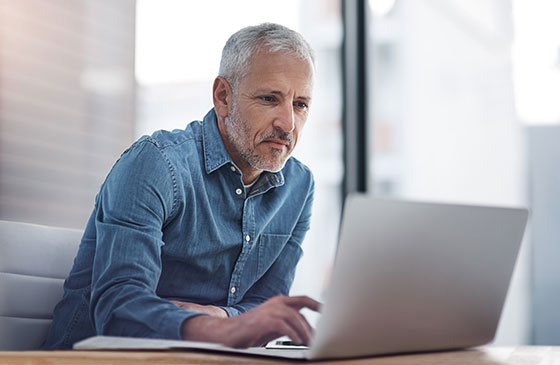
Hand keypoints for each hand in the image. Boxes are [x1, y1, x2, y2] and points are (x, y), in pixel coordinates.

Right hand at [181, 295, 320, 347]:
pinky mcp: (264, 320)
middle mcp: (276, 303)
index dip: (316, 304)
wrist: (228, 332)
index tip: (327, 311)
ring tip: (308, 342)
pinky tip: (297, 341)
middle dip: (311, 325)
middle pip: (301, 309)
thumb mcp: (273, 326)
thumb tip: (306, 332)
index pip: (302, 300)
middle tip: (318, 338)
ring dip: (304, 331)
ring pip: (294, 317)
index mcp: (279, 302)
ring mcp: (269, 310)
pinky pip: (284, 325)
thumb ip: (288, 325)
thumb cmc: (251, 330)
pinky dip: (292, 333)